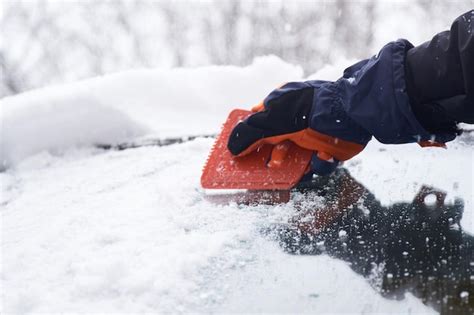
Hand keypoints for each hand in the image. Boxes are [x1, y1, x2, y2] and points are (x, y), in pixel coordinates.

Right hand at [227, 82, 362, 174]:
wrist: (352, 115)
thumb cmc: (309, 112)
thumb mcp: (273, 121)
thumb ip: (249, 134)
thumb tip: (231, 148)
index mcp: (279, 104)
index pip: (257, 123)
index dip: (250, 140)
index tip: (241, 155)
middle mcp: (295, 119)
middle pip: (275, 145)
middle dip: (274, 157)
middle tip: (271, 165)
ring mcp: (312, 133)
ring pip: (296, 158)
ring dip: (297, 165)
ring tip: (301, 165)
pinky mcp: (329, 147)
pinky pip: (318, 163)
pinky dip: (320, 163)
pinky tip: (324, 156)